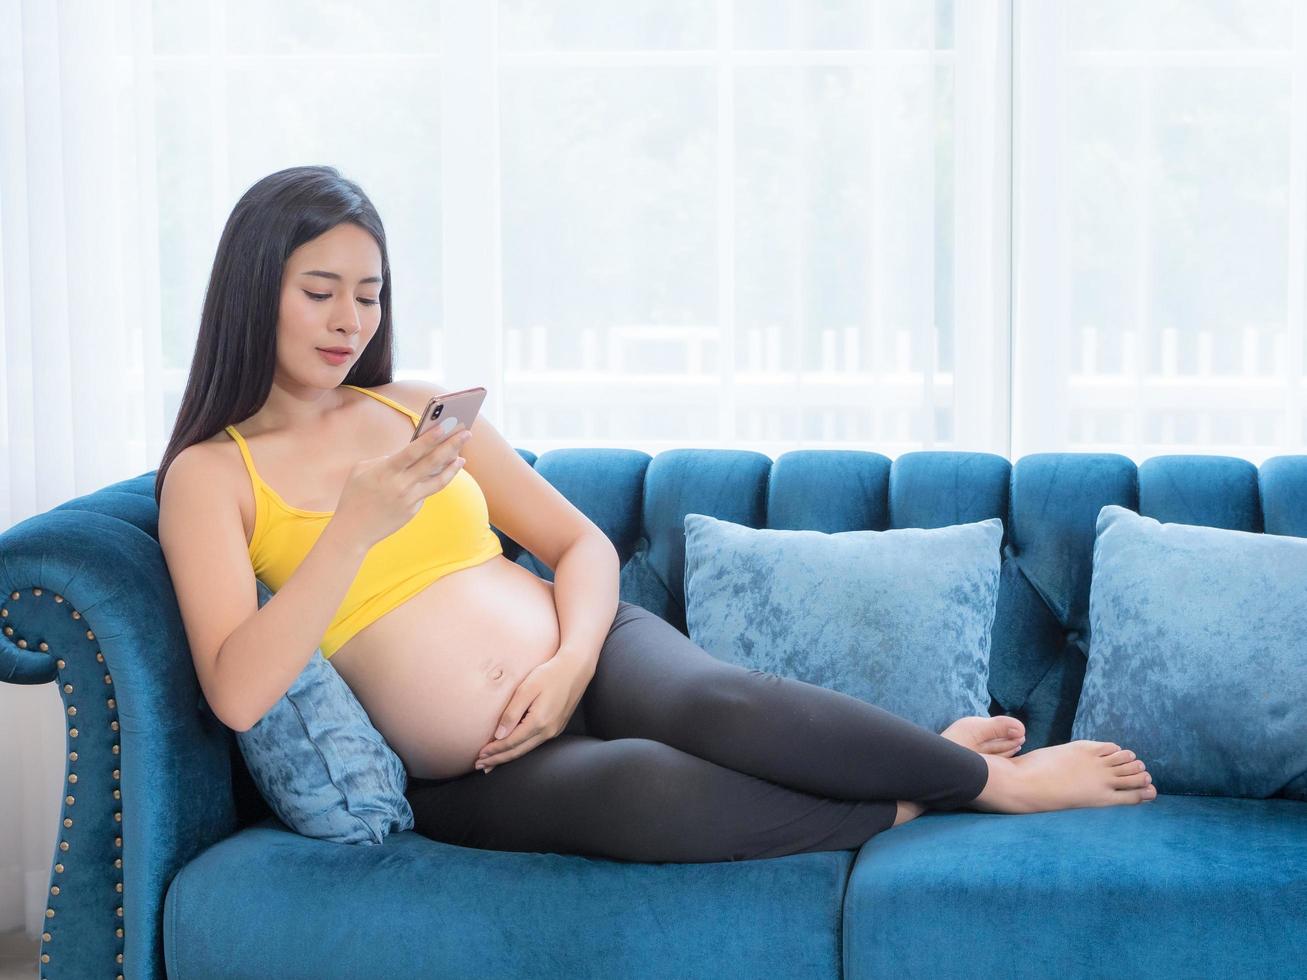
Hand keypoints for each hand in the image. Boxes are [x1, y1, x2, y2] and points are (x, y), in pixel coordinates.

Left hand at [474, 653, 591, 772]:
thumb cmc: (549, 675)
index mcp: (538, 722)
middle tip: (481, 766)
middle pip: (518, 752)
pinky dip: (520, 749)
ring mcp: (554, 731)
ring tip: (493, 763)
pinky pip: (534, 744)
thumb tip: (499, 735)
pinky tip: (512, 750)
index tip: (480, 756)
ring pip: (526, 750)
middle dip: (498, 760)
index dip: (494, 751)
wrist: (575, 669)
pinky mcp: (557, 728)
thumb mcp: (526, 689)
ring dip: (508, 757)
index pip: (510, 743)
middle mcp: (548, 731)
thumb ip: (512, 713)